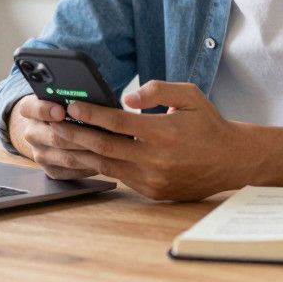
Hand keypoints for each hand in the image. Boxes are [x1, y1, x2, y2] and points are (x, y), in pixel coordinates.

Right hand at [7, 95, 98, 180]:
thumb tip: (92, 96)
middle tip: (99, 132)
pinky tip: (106, 159)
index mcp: (29, 110)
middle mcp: (31, 134)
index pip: (31, 108)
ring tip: (110, 148)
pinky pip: (72, 171)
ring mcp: (40, 155)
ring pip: (66, 157)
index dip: (46, 110)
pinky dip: (90, 166)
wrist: (50, 129)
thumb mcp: (60, 95)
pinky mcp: (51, 171)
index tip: (61, 111)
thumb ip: (70, 95)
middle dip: (78, 135)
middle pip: (54, 137)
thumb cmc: (62, 106)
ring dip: (89, 153)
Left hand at [50, 80, 253, 200]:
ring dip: (79, 153)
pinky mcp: (151, 191)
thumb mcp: (189, 95)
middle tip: (51, 125)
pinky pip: (118, 177)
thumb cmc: (208, 124)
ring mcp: (152, 179)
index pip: (117, 123)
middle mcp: (156, 159)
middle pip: (104, 147)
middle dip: (74, 135)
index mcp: (163, 133)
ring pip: (106, 165)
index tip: (71, 106)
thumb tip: (127, 98)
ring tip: (57, 142)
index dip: (91, 114)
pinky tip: (81, 156)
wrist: (231, 161)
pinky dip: (97, 165)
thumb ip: (157, 90)